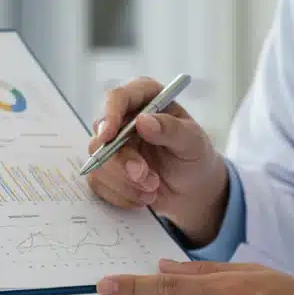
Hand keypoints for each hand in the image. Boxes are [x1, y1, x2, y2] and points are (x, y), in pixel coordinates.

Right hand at [87, 77, 229, 244]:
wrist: (191, 189)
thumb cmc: (195, 157)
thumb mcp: (193, 142)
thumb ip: (171, 130)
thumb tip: (143, 121)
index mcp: (145, 98)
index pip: (117, 97)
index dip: (109, 114)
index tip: (109, 136)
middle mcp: (123, 118)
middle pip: (102, 134)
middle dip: (122, 162)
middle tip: (146, 178)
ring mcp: (111, 145)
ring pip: (99, 162)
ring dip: (126, 182)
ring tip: (153, 188)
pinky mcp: (105, 169)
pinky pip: (98, 182)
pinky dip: (121, 194)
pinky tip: (142, 196)